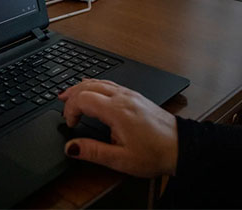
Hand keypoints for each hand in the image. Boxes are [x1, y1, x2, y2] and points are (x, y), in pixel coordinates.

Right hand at [58, 79, 177, 177]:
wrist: (180, 147)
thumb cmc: (155, 153)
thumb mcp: (120, 159)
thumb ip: (93, 152)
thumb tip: (71, 147)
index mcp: (117, 111)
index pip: (83, 98)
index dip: (70, 109)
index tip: (70, 124)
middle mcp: (124, 98)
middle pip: (90, 85)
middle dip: (72, 93)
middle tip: (61, 103)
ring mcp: (132, 95)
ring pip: (101, 82)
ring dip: (83, 87)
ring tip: (70, 94)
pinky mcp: (137, 97)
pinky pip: (112, 84)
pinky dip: (96, 86)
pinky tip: (94, 91)